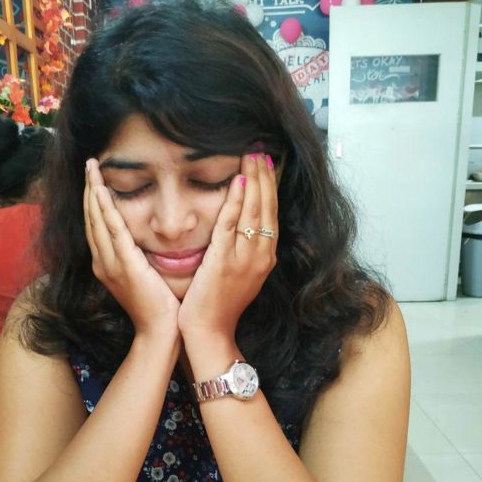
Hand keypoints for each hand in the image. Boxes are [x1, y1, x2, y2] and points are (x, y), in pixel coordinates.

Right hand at [84, 159, 180, 337]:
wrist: (160, 331)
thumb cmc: (159, 306)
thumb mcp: (144, 275)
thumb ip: (139, 256)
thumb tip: (145, 236)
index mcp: (107, 264)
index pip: (95, 225)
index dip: (93, 199)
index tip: (94, 177)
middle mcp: (103, 262)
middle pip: (91, 217)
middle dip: (89, 188)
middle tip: (89, 163)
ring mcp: (111, 264)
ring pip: (97, 219)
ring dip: (93, 191)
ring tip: (91, 167)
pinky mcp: (125, 265)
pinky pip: (112, 231)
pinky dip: (105, 209)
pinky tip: (101, 190)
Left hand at [178, 152, 277, 343]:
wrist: (210, 332)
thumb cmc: (219, 306)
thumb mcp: (240, 275)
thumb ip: (244, 251)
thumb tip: (243, 227)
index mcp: (265, 257)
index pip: (271, 214)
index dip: (269, 187)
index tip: (267, 163)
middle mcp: (261, 255)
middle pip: (266, 207)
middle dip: (265, 176)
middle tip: (260, 149)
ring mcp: (245, 258)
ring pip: (254, 211)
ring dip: (254, 180)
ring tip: (251, 155)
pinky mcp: (224, 260)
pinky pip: (232, 224)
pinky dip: (236, 201)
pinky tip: (237, 180)